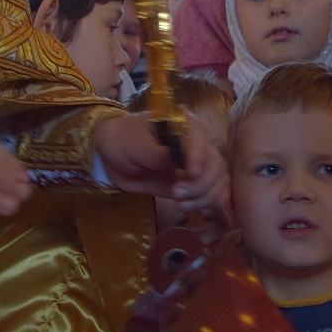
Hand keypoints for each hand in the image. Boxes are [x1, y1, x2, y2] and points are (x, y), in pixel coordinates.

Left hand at [94, 112, 227, 209]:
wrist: (114, 156)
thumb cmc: (123, 140)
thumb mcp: (132, 144)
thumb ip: (154, 153)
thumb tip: (173, 161)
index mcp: (182, 124)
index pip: (200, 136)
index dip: (200, 156)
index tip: (191, 174)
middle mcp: (196, 143)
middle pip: (215, 163)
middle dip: (200, 184)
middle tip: (176, 194)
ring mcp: (197, 165)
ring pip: (218, 181)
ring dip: (204, 197)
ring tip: (180, 204)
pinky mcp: (193, 184)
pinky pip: (212, 193)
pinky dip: (209, 203)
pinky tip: (191, 207)